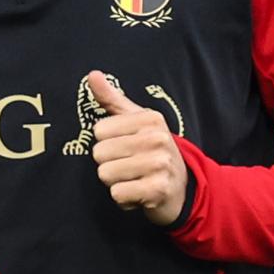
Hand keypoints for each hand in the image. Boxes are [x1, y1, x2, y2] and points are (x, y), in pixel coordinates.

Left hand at [84, 70, 188, 226]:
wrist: (181, 188)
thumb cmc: (152, 152)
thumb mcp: (136, 121)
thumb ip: (112, 99)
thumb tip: (92, 74)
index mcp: (150, 118)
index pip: (98, 131)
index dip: (107, 143)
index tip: (126, 147)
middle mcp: (157, 138)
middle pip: (99, 154)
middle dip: (109, 164)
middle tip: (130, 166)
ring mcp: (159, 164)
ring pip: (105, 174)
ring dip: (115, 182)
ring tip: (134, 179)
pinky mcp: (157, 190)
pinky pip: (117, 194)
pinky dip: (124, 199)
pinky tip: (138, 193)